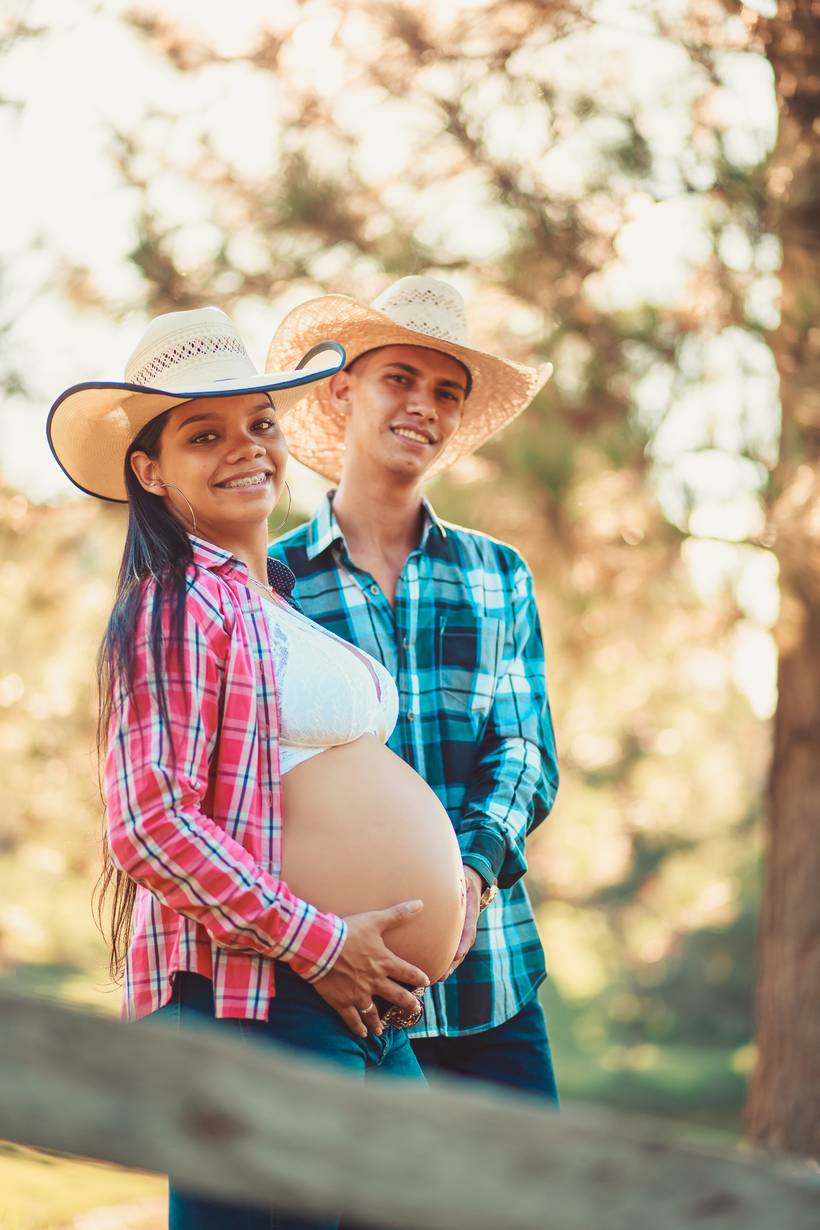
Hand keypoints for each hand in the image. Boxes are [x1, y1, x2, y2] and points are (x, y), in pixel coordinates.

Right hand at [312, 899, 429, 1036]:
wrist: (321, 947)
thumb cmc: (348, 932)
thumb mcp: (375, 920)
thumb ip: (398, 914)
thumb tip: (420, 903)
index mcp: (384, 962)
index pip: (408, 972)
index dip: (418, 978)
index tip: (426, 983)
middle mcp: (375, 982)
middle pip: (397, 996)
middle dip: (408, 1004)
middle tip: (416, 1010)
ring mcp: (359, 994)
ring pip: (374, 1012)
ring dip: (380, 1021)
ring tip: (382, 1030)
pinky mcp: (342, 1002)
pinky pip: (352, 1019)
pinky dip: (358, 1027)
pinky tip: (362, 1033)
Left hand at [440, 866, 482, 980]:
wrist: (472, 880)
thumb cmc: (464, 880)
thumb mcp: (463, 880)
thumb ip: (458, 884)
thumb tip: (449, 880)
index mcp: (470, 915)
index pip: (468, 931)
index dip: (463, 944)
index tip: (457, 955)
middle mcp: (466, 927)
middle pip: (461, 949)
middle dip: (452, 964)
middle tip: (441, 976)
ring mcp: (462, 931)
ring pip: (456, 952)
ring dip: (447, 966)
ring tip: (435, 980)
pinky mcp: (455, 933)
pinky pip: (450, 948)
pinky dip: (443, 960)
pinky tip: (431, 969)